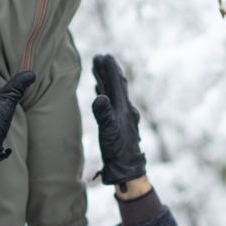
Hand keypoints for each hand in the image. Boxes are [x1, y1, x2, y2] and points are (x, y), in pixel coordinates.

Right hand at [92, 54, 145, 190]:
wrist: (128, 169)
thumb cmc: (118, 151)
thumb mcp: (109, 132)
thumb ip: (104, 114)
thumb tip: (100, 95)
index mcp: (124, 109)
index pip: (117, 84)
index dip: (110, 69)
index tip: (104, 56)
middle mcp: (125, 110)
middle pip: (116, 86)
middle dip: (107, 72)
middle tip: (99, 58)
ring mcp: (123, 118)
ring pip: (114, 94)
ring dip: (106, 81)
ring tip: (97, 71)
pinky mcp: (119, 125)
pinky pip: (112, 104)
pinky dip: (106, 95)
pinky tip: (101, 94)